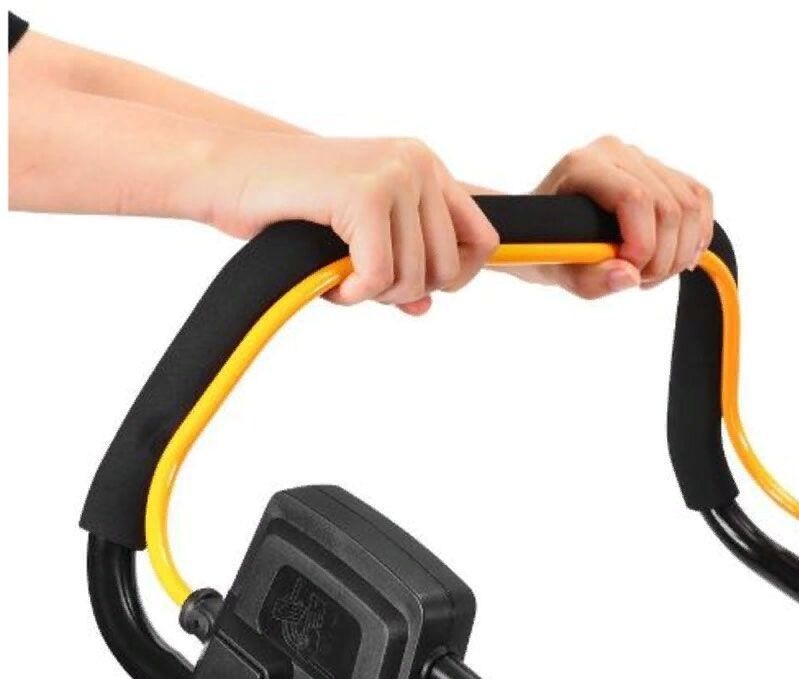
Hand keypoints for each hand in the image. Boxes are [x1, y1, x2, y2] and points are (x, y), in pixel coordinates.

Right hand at [206, 135, 498, 314]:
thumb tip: (426, 307)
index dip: (456, 277)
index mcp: (424, 165)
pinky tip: (331, 286)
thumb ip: (399, 266)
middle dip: (406, 293)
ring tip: (340, 279)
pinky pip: (380, 277)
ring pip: (414, 278)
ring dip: (374, 296)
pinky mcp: (363, 194)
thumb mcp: (358, 237)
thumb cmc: (291, 208)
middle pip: (448, 268)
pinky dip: (354, 295)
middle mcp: (417, 163)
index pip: (482, 238)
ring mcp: (393, 175)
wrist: (227, 175)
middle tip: (363, 285)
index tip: (416, 288)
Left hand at [531, 136, 713, 298]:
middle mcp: (616, 153)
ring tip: (649, 274)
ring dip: (680, 253)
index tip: (629, 274)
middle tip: (638, 281)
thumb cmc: (543, 248)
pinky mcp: (663, 172)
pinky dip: (697, 237)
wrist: (544, 232)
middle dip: (662, 258)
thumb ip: (587, 278)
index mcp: (583, 166)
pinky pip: (700, 200)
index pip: (636, 197)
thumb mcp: (553, 271)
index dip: (643, 244)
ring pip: (690, 206)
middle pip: (669, 206)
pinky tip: (675, 260)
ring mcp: (642, 159)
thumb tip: (628, 276)